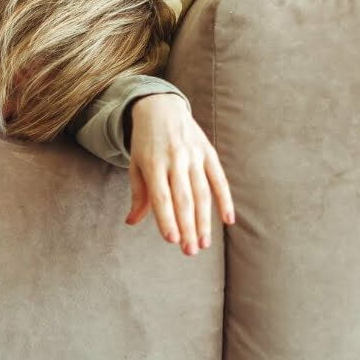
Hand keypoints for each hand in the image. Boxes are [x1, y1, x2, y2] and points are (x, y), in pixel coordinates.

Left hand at [125, 94, 235, 253]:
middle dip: (187, 227)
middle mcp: (175, 160)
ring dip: (204, 220)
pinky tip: (227, 220)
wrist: (161, 108)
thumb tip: (131, 222)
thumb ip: (138, 194)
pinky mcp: (208, 152)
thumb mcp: (136, 165)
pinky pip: (219, 179)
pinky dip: (225, 199)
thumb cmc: (145, 143)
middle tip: (190, 251)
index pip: (161, 197)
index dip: (166, 219)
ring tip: (203, 243)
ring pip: (202, 193)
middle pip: (183, 199)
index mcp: (153, 164)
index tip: (172, 240)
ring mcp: (194, 155)